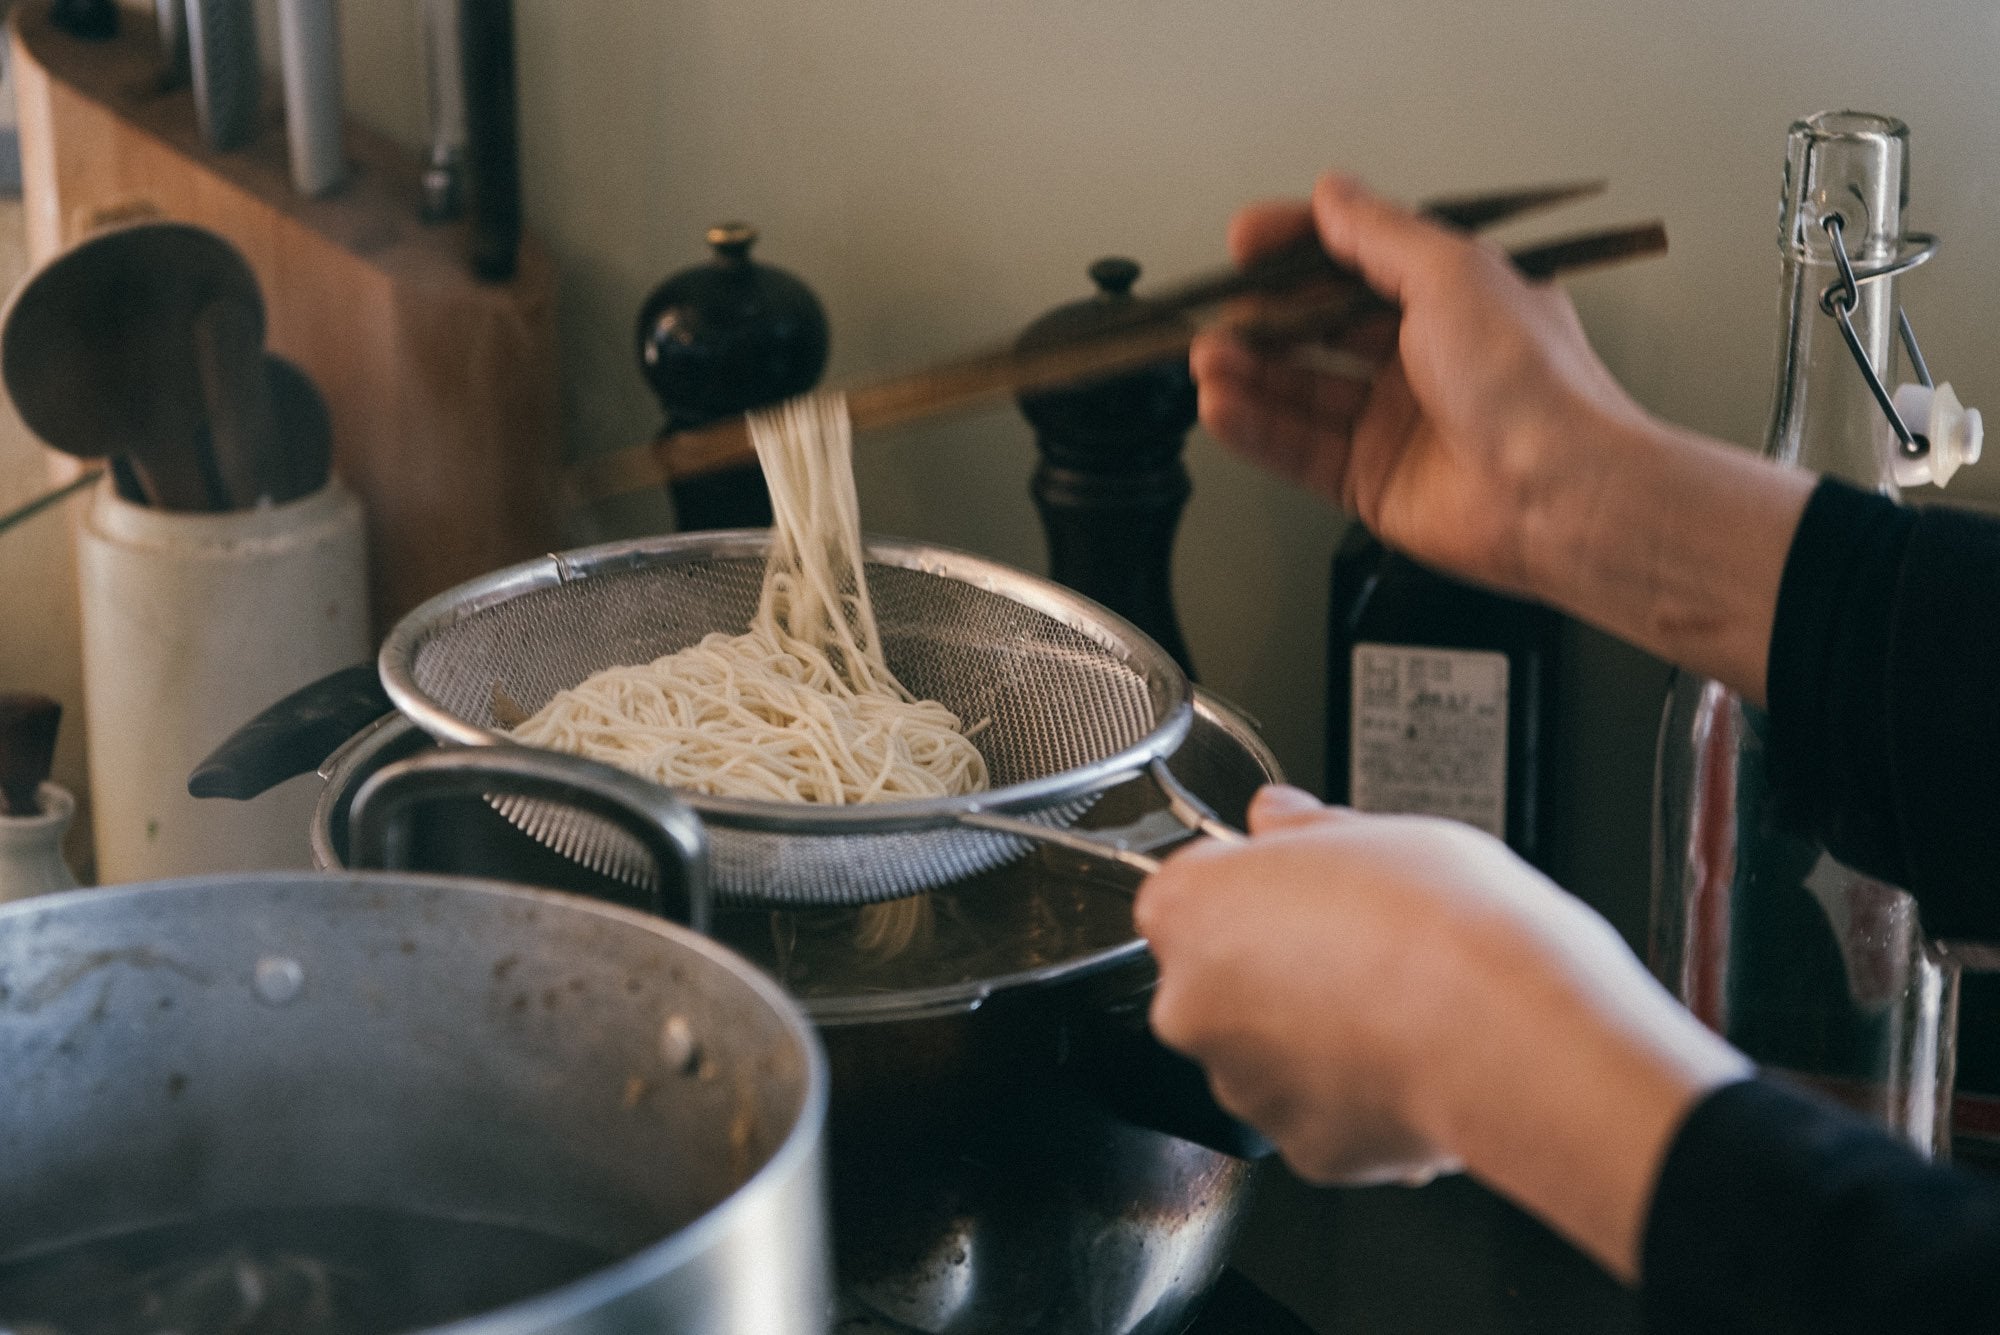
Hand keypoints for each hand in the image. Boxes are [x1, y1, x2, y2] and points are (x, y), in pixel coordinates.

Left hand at [1134, 784, 1749, 1279]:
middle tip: (1358, 947)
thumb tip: (1277, 816)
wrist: (1508, 1028)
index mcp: (1189, 908)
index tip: (1296, 888)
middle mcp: (1191, 1004)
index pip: (1190, 889)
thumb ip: (1304, 829)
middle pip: (1219, 979)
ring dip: (1313, 1035)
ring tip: (1396, 1005)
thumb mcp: (1373, 830)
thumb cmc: (1443, 922)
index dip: (1251, 887)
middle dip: (1276, 968)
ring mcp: (1244, 1084)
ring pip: (1268, 1052)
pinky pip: (1320, 1113)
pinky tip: (1412, 1058)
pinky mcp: (1302, 1150)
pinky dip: (1356, 1096)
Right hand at [1192, 174, 1649, 596]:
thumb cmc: (1535, 385)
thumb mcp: (1452, 272)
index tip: (1248, 243)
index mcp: (1455, 299)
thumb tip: (1335, 195)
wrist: (1558, 491)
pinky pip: (1298, 450)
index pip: (1358, 259)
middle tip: (1223, 310)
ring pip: (1302, 390)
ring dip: (1250, 372)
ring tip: (1209, 359)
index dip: (1300, 247)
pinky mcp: (1372, 481)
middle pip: (1320, 327)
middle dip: (1265, 317)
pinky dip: (1256, 428)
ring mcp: (1396, 422)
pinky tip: (1223, 407)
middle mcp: (1425, 358)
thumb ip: (1380, 233)